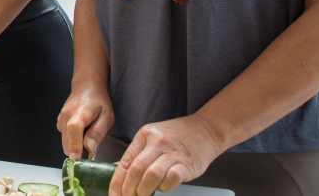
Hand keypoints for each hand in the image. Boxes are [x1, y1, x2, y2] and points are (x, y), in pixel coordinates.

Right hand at [57, 82, 114, 159]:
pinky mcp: (59, 122)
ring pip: (65, 142)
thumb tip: (89, 147)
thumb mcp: (107, 116)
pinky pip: (65, 138)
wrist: (86, 86)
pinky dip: (72, 141)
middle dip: (78, 151)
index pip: (74, 129)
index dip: (74, 145)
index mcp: (80, 112)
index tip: (77, 159)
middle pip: (67, 141)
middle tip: (91, 148)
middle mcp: (67, 115)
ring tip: (87, 136)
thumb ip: (98, 132)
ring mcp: (61, 118)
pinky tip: (81, 132)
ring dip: (75, 146)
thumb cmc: (99, 101)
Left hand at [110, 114, 225, 195]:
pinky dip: (164, 187)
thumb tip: (117, 170)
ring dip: (144, 190)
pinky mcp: (186, 164)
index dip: (117, 181)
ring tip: (142, 195)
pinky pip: (171, 179)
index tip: (113, 194)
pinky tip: (163, 187)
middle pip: (136, 169)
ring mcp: (172, 152)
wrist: (205, 129)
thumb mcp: (153, 137)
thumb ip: (137, 153)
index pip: (126, 161)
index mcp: (145, 135)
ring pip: (151, 175)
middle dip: (128, 189)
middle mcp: (157, 142)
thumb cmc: (177, 135)